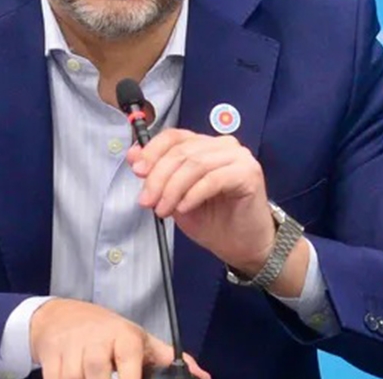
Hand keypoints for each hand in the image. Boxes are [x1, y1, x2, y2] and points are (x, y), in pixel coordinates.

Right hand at [29, 298, 209, 378]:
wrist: (61, 316)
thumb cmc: (108, 333)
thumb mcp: (139, 340)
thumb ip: (169, 359)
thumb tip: (203, 376)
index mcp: (124, 336)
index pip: (128, 359)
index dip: (129, 376)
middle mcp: (96, 339)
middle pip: (96, 372)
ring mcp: (71, 347)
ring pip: (73, 377)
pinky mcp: (51, 356)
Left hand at [126, 129, 273, 275]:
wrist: (243, 246)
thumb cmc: (214, 220)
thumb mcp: (175, 196)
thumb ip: (158, 174)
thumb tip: (133, 156)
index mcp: (205, 145)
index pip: (174, 136)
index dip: (152, 151)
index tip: (137, 171)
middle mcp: (223, 145)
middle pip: (181, 151)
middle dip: (158, 178)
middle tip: (147, 200)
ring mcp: (239, 157)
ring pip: (195, 164)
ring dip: (173, 189)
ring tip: (164, 209)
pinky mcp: (249, 174)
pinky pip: (213, 179)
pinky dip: (193, 194)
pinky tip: (184, 208)